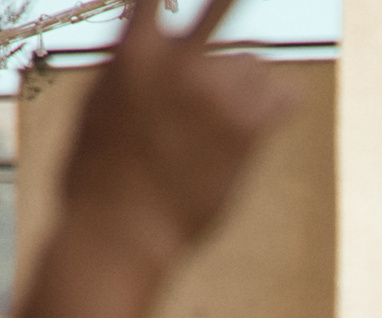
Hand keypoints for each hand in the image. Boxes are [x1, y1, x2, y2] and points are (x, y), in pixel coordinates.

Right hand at [61, 0, 301, 270]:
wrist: (121, 231)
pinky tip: (271, 110)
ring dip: (244, 79)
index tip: (176, 2)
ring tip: (224, 112)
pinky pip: (285, 96)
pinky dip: (279, 100)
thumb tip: (146, 44)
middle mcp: (181, 64)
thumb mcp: (97, 105)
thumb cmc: (97, 176)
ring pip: (254, 61)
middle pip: (225, 5)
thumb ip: (128, 67)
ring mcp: (218, 97)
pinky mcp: (248, 132)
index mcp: (135, 52)